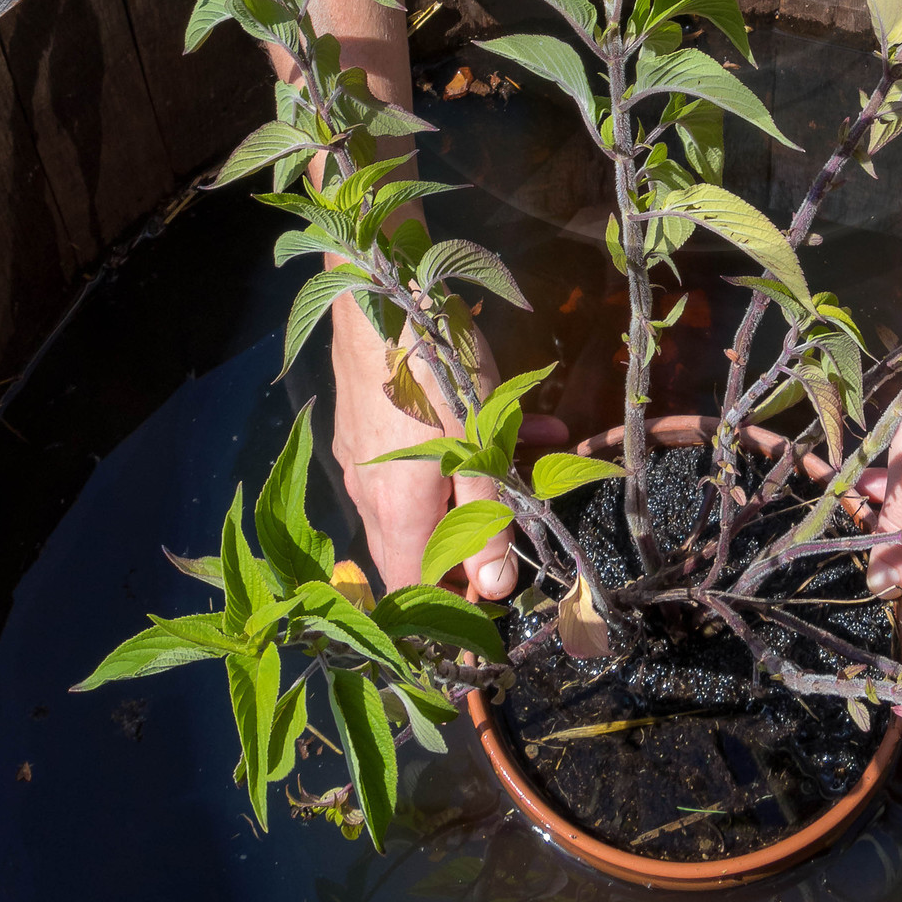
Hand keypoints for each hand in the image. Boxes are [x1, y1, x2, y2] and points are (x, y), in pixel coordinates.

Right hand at [330, 294, 564, 596]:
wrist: (378, 295)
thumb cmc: (434, 374)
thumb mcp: (476, 448)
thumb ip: (486, 519)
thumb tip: (493, 589)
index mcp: (395, 512)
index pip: (414, 589)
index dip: (452, 606)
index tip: (492, 597)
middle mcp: (370, 494)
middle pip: (418, 545)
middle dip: (471, 544)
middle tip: (518, 526)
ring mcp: (365, 456)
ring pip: (425, 494)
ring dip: (479, 487)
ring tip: (535, 459)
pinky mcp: (369, 420)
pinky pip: (417, 457)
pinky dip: (462, 451)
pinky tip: (517, 423)